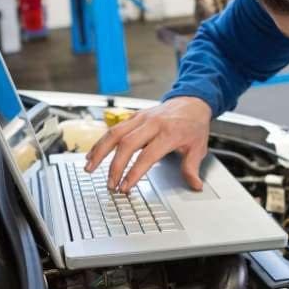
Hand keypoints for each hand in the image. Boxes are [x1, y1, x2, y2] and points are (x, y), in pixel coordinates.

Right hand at [85, 97, 212, 192]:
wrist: (192, 101)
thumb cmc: (193, 125)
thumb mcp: (198, 147)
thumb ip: (192, 167)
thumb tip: (195, 185)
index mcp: (169, 133)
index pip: (147, 155)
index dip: (134, 172)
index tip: (126, 187)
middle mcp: (152, 123)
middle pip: (127, 144)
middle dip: (115, 166)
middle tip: (110, 184)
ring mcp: (141, 118)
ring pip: (115, 133)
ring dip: (100, 152)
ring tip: (89, 168)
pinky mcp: (134, 116)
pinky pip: (114, 128)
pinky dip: (101, 142)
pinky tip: (93, 154)